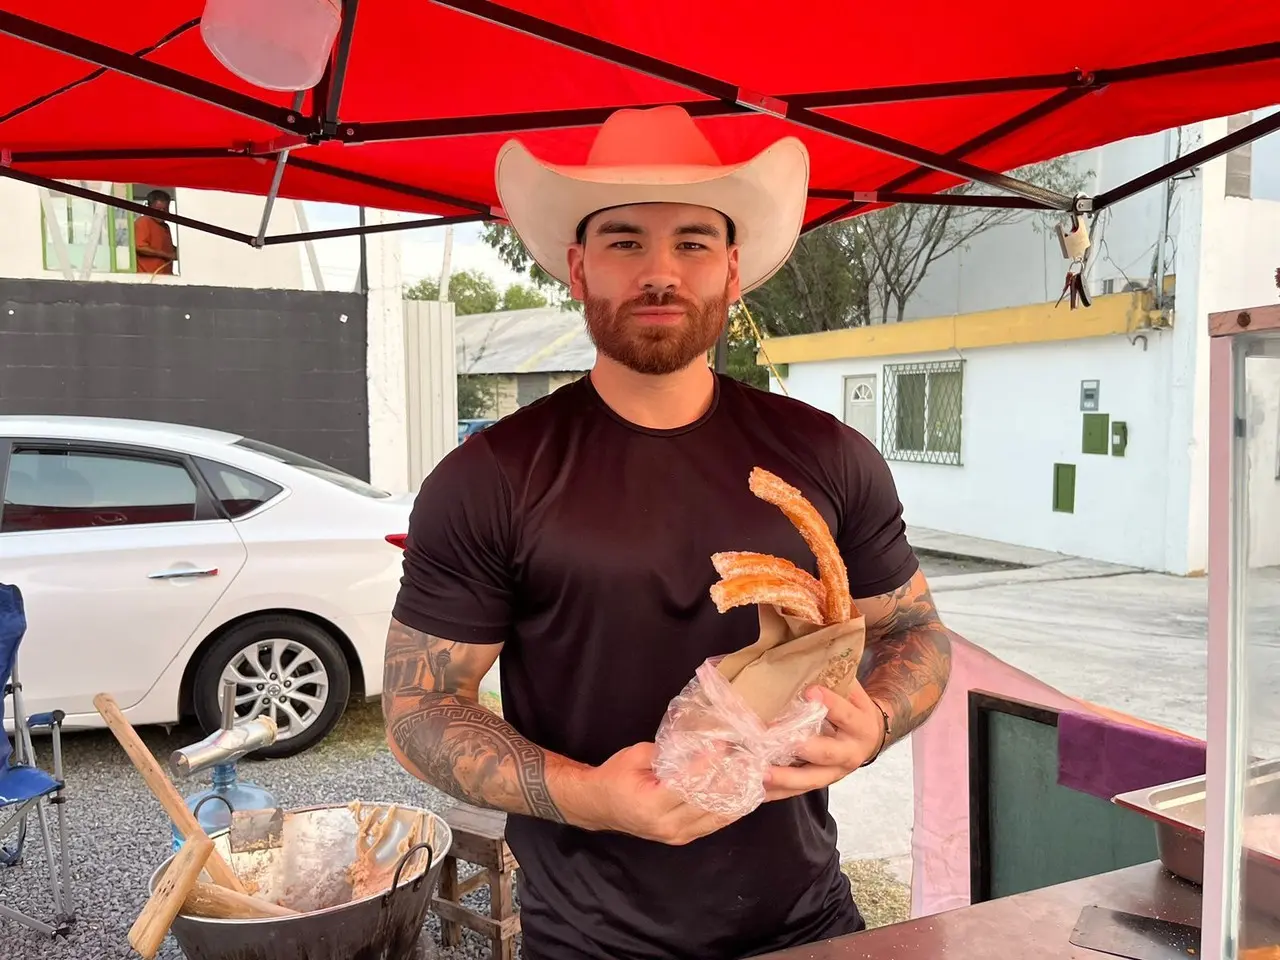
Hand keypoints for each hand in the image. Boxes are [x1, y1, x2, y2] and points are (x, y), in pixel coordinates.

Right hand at [576, 743, 738, 844]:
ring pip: (717, 817)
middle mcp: (667, 825)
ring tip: (760, 777)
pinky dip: (732, 807)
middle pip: (709, 804)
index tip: (725, 748)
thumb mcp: (635, 756)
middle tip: (753, 761)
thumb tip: (699, 742)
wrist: (599, 806)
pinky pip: (714, 823)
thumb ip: (667, 752)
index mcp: (651, 804)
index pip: (688, 785)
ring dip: (739, 797)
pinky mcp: (683, 837)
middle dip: (733, 782)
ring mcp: (677, 835)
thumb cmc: (615, 777)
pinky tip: (748, 793)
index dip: (708, 766)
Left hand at [763, 683, 887, 801]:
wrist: (869, 736)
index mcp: (860, 724)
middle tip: (777, 740)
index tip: (809, 692)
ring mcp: (835, 773)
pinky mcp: (820, 783)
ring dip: (784, 778)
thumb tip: (809, 652)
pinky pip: (797, 792)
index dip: (830, 703)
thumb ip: (835, 678)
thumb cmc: (853, 706)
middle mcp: (850, 752)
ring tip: (761, 773)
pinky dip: (777, 793)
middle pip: (826, 753)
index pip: (846, 714)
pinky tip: (757, 791)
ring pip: (810, 779)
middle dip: (802, 747)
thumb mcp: (852, 690)